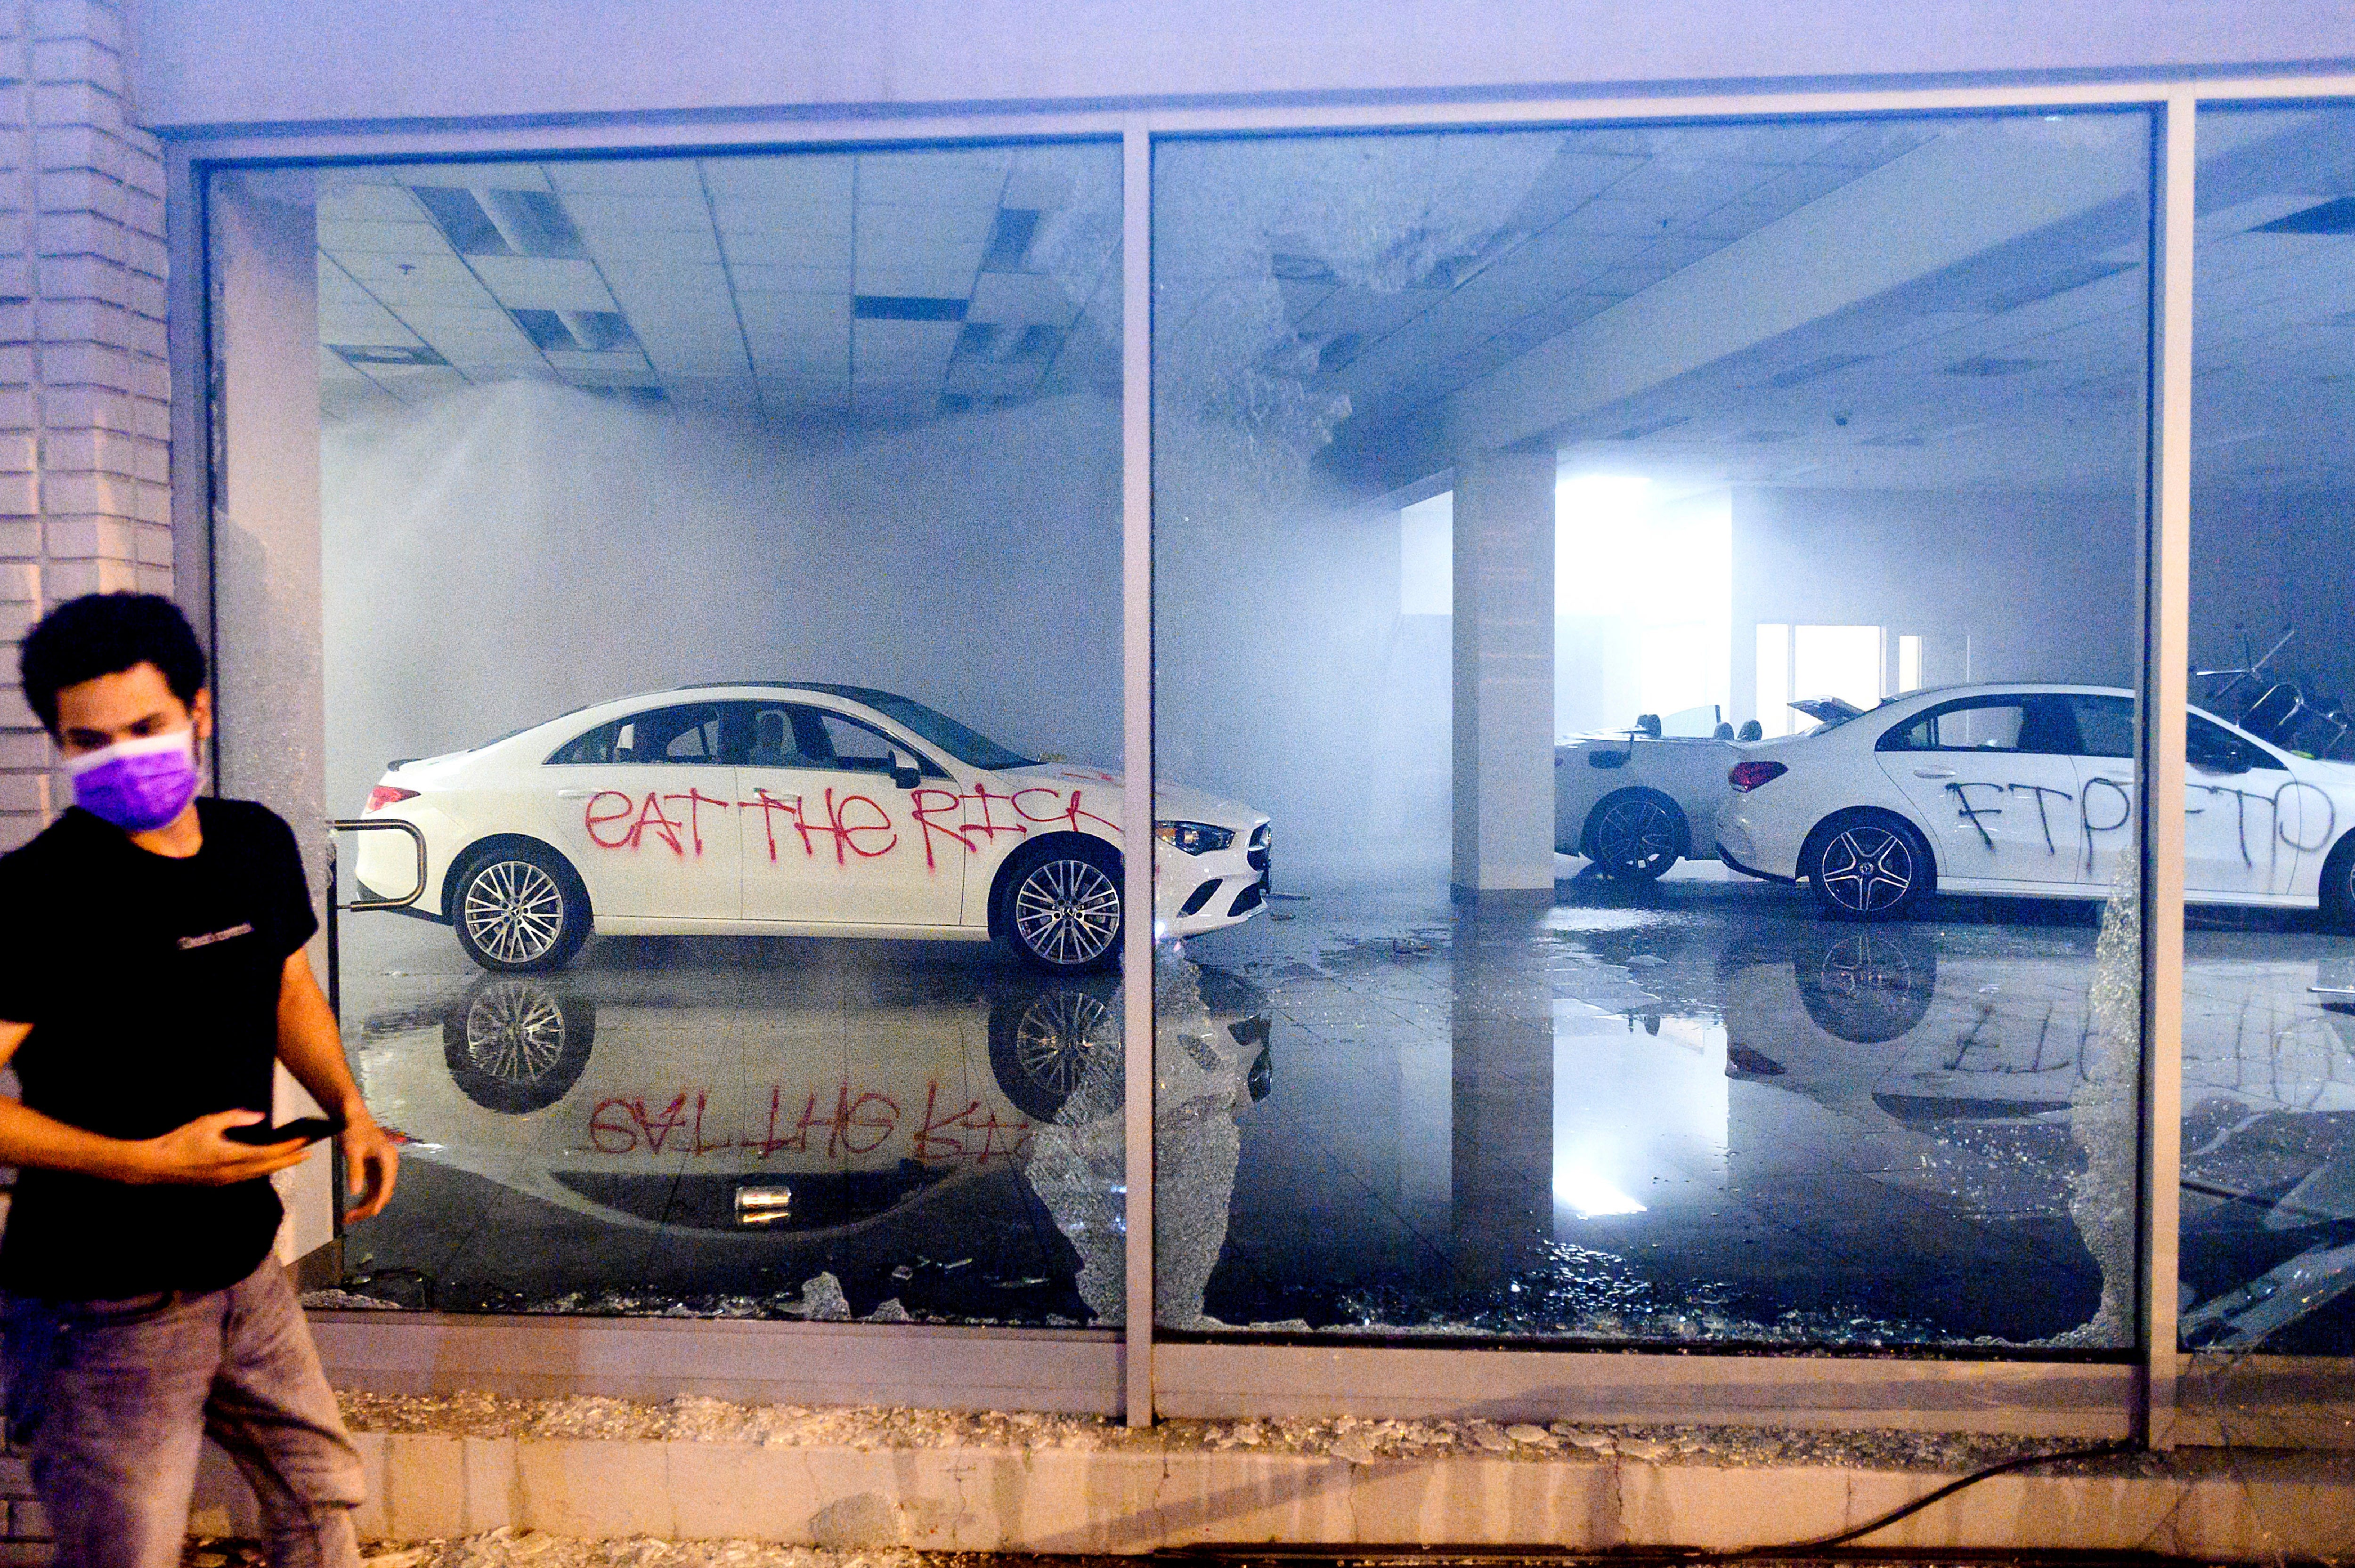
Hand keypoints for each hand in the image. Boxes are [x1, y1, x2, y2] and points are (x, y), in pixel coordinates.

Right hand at [130, 1110, 314, 1186]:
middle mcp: (232, 1173)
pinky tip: (266, 1165)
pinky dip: (262, 1170)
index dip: (288, 1148)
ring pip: (259, 1174)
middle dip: (290, 1160)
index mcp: (231, 1157)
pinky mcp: (218, 1183)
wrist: (154, 1166)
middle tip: (308, 1153)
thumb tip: (259, 1116)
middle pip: (268, 1167)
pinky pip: (247, 1177)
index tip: (304, 1141)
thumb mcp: (207, 1122)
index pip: (268, 1154)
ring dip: (277, 1166)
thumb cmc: (179, 1141)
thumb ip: (235, 1118)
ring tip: (292, 1158)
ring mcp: (225, 1181)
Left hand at [338, 1109, 398, 1222]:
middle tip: (350, 1218)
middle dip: (368, 1207)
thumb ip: (355, 1171)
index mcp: (388, 1158)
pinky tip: (353, 1208)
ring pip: (378, 1193)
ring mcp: (384, 1168)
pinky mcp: (376, 1170)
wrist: (354, 1118)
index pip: (386, 1184)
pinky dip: (364, 1199)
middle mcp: (389, 1165)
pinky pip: (373, 1189)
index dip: (379, 1200)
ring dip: (365, 1206)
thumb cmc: (354, 1131)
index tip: (370, 1214)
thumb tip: (354, 1193)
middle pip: (383, 1192)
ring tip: (348, 1218)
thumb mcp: (352, 1151)